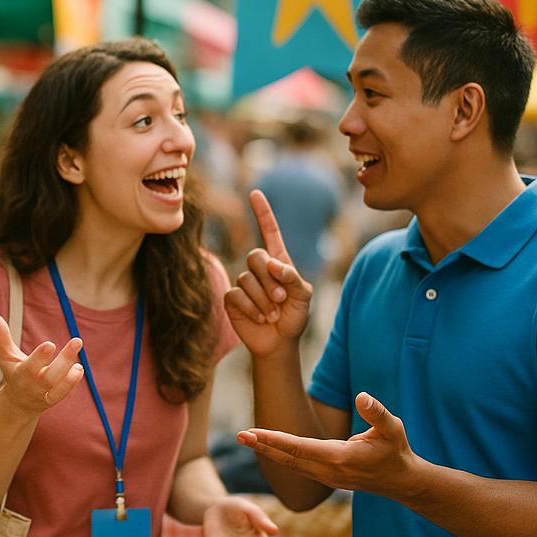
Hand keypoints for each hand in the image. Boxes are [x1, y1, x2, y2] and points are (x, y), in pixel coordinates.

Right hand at [0, 314, 83, 416]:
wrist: (17, 403)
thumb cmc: (13, 373)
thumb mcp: (5, 356)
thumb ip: (1, 337)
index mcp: (20, 374)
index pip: (31, 366)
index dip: (40, 357)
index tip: (50, 344)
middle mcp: (32, 385)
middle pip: (49, 377)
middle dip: (63, 361)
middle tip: (77, 340)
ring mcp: (43, 394)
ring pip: (58, 386)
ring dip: (71, 374)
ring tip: (79, 360)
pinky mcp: (53, 399)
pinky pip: (63, 392)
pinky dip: (72, 381)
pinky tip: (78, 368)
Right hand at [224, 190, 313, 357]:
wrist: (279, 342)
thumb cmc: (294, 317)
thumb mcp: (304, 296)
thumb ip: (293, 277)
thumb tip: (273, 265)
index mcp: (278, 262)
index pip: (269, 232)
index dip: (262, 213)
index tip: (255, 193)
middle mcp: (258, 269)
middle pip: (255, 256)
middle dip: (270, 279)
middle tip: (281, 299)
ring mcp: (244, 283)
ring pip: (246, 279)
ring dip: (263, 299)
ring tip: (272, 314)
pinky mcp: (232, 299)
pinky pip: (236, 294)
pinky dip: (251, 307)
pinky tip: (260, 318)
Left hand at [237, 392, 424, 500]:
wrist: (401, 481)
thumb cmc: (396, 450)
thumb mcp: (393, 429)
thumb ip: (377, 413)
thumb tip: (362, 396)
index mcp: (340, 458)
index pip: (300, 448)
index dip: (276, 440)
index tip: (255, 433)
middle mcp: (328, 471)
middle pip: (288, 458)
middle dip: (263, 446)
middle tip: (239, 435)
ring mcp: (325, 477)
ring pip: (289, 464)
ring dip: (266, 451)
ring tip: (244, 438)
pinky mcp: (324, 477)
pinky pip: (296, 466)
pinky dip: (278, 456)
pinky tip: (264, 447)